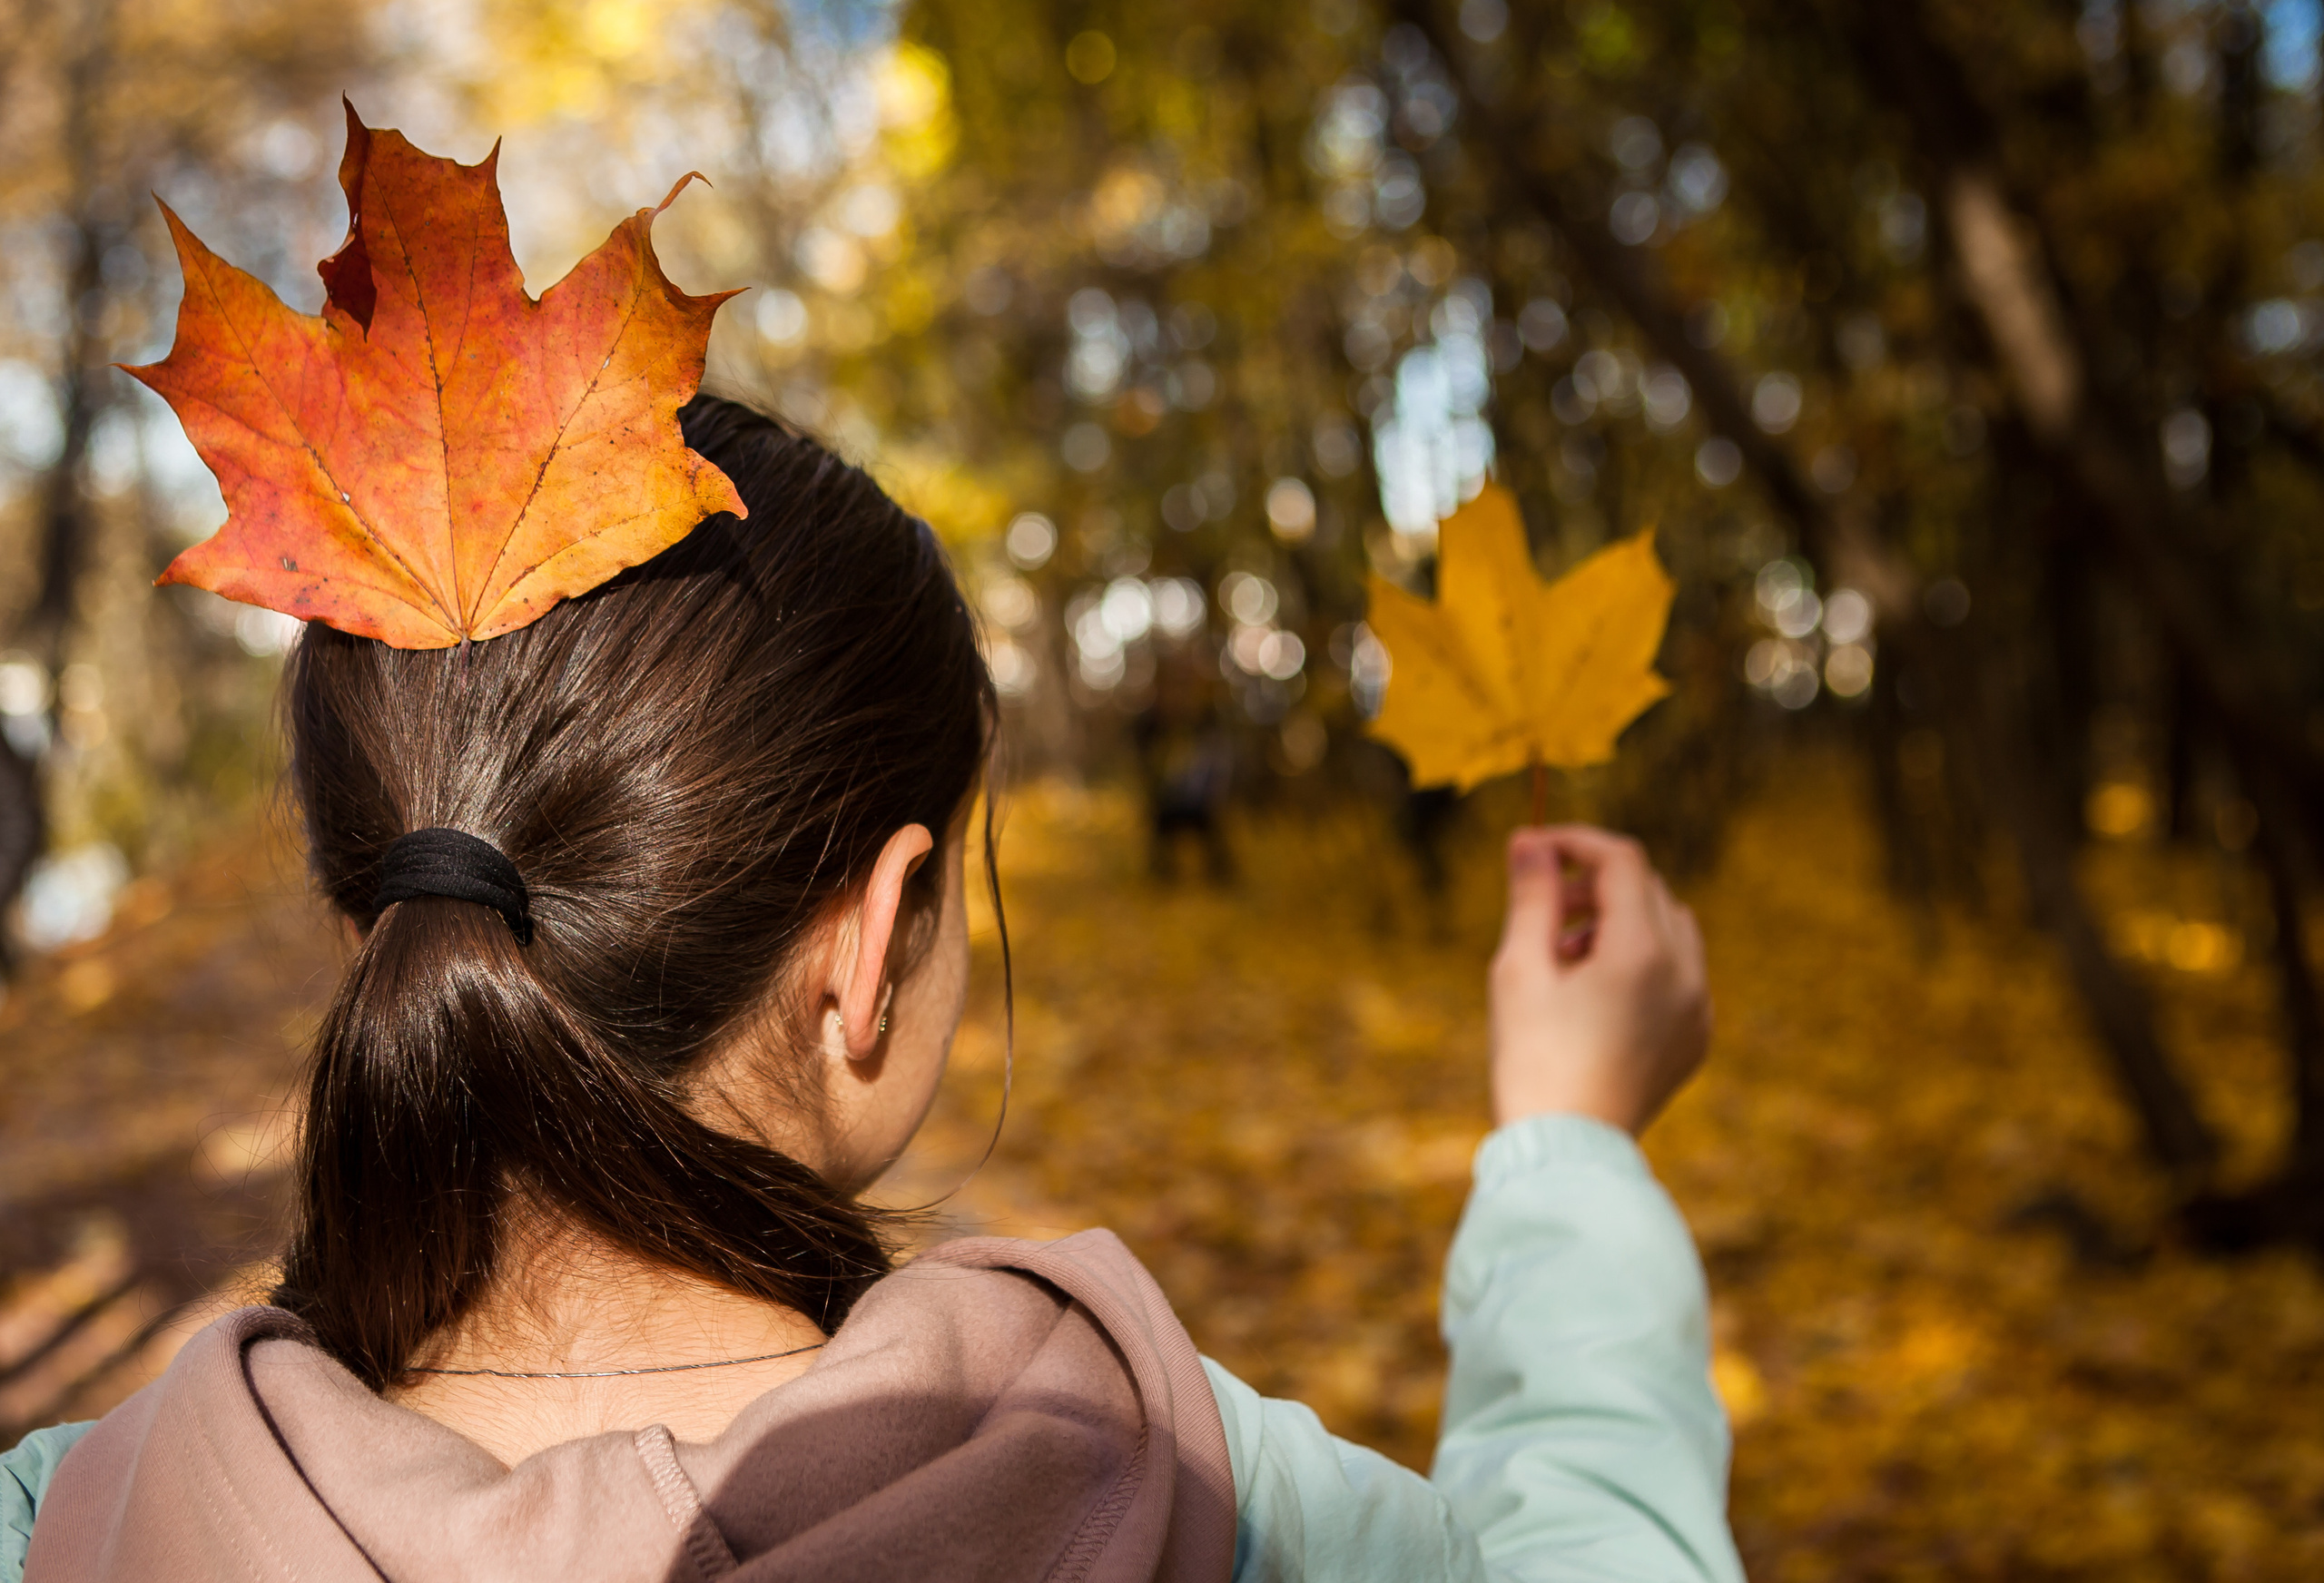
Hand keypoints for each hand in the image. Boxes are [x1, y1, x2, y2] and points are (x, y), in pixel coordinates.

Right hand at [1488, 825, 1710, 1134]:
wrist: (1566, 1152)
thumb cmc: (1532, 1058)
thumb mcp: (1519, 968)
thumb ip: (1531, 894)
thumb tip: (1530, 839)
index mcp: (1643, 951)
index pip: (1623, 861)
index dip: (1577, 843)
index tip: (1537, 849)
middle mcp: (1685, 973)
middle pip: (1649, 890)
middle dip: (1595, 887)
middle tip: (1544, 914)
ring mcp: (1697, 1009)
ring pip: (1670, 929)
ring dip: (1621, 922)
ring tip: (1566, 961)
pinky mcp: (1696, 1038)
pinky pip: (1679, 974)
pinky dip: (1642, 963)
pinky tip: (1594, 997)